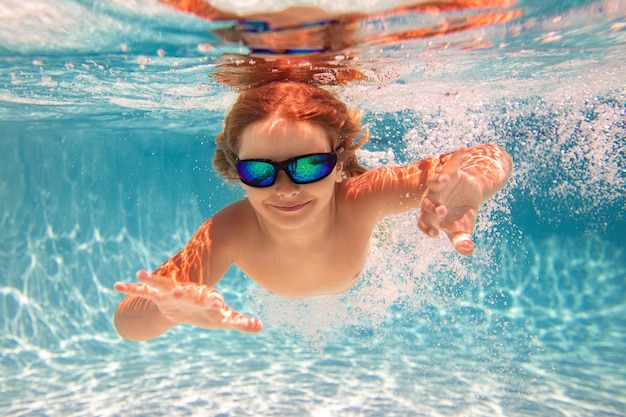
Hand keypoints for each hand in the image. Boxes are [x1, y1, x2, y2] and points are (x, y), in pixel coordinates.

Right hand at [114, 270, 262, 332]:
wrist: (188, 301)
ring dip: (151, 280)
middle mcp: (188, 292)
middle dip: (183, 292)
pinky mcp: (158, 293)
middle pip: (186, 292)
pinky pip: (143, 290)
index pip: (211, 300)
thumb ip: (240, 322)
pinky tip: (116, 286)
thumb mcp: (223, 319)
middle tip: (180, 292)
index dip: (214, 303)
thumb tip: (261, 326)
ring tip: (139, 274)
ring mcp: (171, 291)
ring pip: (161, 285)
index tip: (219, 305)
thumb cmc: (208, 311)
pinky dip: (130, 288)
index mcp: (204, 298)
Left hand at [418, 146, 482, 255]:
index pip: (424, 223)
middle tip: (442, 211)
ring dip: (438, 180)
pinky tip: (463, 148)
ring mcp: (440, 186)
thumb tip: (467, 250)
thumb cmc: (462, 217)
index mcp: (430, 216)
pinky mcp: (451, 173)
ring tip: (445, 178)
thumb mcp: (463, 230)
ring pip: (434, 183)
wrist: (471, 197)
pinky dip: (456, 156)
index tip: (436, 234)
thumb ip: (462, 242)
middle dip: (433, 207)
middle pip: (427, 204)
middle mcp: (431, 200)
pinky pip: (451, 164)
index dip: (428, 228)